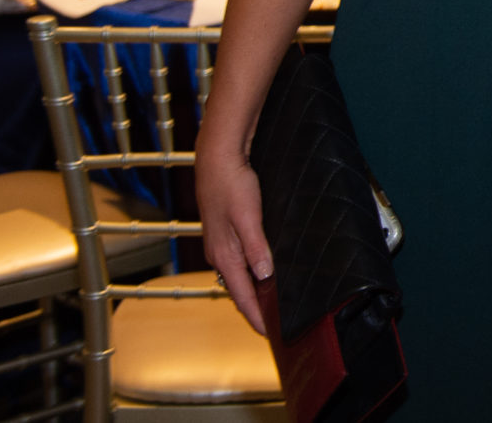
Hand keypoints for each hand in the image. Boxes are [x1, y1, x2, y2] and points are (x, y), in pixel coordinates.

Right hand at [193, 148, 271, 333]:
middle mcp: (219, 254)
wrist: (217, 158)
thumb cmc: (231, 184)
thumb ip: (256, 247)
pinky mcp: (225, 232)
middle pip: (238, 290)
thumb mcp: (248, 216)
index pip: (241, 295)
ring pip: (237, 277)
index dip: (255, 315)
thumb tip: (264, 276)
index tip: (269, 333)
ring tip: (270, 304)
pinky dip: (249, 274)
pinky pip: (238, 263)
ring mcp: (220, 244)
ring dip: (252, 292)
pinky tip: (261, 272)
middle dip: (254, 308)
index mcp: (224, 254)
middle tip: (273, 324)